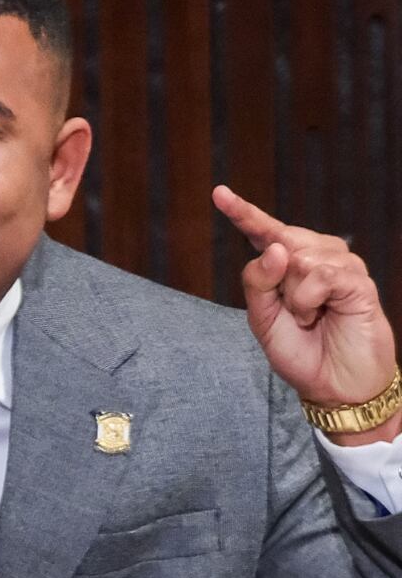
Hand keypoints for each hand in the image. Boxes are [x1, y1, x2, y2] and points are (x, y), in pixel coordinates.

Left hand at [213, 185, 398, 438]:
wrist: (334, 384)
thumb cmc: (300, 351)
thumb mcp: (263, 320)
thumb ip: (258, 283)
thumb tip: (274, 246)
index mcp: (286, 266)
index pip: (263, 233)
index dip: (243, 212)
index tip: (219, 193)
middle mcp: (314, 256)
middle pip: (280, 241)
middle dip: (276, 278)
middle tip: (292, 312)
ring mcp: (339, 265)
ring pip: (299, 258)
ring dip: (295, 297)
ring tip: (310, 317)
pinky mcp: (358, 279)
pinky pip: (320, 274)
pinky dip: (310, 300)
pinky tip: (320, 314)